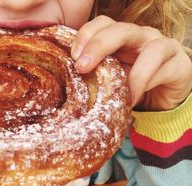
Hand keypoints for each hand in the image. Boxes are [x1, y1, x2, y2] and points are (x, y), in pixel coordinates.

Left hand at [71, 15, 191, 110]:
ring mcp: (162, 47)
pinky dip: (144, 84)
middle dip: (98, 46)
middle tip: (82, 67)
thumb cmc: (129, 87)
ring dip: (128, 72)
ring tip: (113, 93)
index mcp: (119, 38)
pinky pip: (162, 68)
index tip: (72, 58)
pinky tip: (131, 99)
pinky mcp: (180, 63)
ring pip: (149, 46)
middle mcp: (140, 37)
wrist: (161, 101)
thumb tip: (65, 80)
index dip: (85, 35)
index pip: (102, 24)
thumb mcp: (108, 79)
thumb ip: (93, 74)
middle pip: (120, 29)